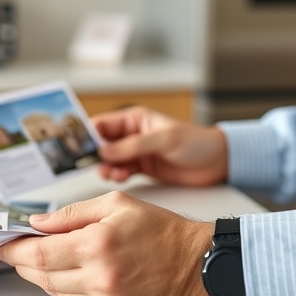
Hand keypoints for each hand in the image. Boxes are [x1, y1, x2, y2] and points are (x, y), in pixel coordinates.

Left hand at [0, 191, 214, 295]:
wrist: (195, 262)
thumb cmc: (158, 229)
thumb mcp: (115, 204)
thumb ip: (72, 214)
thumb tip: (37, 223)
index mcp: (97, 244)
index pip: (38, 253)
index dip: (14, 251)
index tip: (2, 246)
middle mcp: (99, 276)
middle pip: (42, 276)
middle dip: (24, 264)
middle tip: (16, 253)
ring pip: (56, 293)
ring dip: (43, 278)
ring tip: (43, 263)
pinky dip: (65, 292)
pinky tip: (69, 278)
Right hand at [92, 106, 228, 185]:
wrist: (217, 163)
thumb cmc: (196, 143)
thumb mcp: (163, 140)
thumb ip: (132, 146)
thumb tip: (104, 151)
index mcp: (134, 119)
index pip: (102, 124)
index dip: (88, 134)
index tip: (78, 146)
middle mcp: (131, 135)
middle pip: (101, 143)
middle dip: (94, 154)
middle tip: (92, 164)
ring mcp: (135, 152)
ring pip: (109, 159)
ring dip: (106, 167)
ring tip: (112, 173)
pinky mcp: (141, 168)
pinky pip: (120, 171)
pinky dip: (116, 175)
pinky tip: (121, 177)